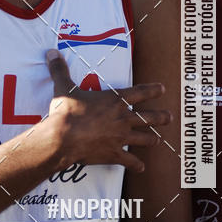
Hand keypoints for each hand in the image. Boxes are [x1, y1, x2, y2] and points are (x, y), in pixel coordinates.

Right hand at [46, 50, 170, 172]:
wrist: (64, 137)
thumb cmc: (66, 111)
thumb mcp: (63, 87)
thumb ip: (60, 70)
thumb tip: (51, 53)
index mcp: (114, 100)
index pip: (139, 92)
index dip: (153, 90)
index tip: (163, 89)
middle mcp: (122, 118)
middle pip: (148, 117)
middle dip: (161, 117)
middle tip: (170, 117)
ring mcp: (121, 138)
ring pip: (144, 139)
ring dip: (152, 139)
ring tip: (158, 140)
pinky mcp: (114, 154)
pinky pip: (130, 162)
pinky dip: (136, 165)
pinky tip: (140, 168)